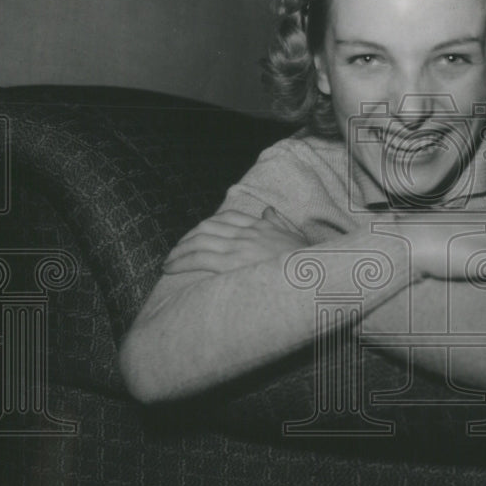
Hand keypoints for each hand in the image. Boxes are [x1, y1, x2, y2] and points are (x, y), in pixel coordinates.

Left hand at [162, 208, 306, 274]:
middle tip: (176, 252)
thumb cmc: (308, 263)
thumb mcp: (295, 238)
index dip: (206, 227)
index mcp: (261, 227)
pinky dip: (180, 262)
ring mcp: (239, 247)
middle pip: (207, 228)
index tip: (195, 237)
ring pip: (198, 242)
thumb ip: (278, 223)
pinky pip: (198, 258)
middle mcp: (247, 233)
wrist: (316, 275)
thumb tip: (268, 210)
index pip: (227, 219)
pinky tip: (170, 268)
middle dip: (187, 239)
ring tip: (168, 262)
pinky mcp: (232, 263)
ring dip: (179, 251)